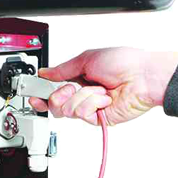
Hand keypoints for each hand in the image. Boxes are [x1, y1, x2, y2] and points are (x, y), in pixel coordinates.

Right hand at [31, 48, 177, 124]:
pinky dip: (93, 102)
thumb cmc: (125, 62)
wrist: (144, 76)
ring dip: (82, 96)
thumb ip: (62, 68)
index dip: (41, 94)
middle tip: (70, 88)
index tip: (33, 94)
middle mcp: (83, 95)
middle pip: (54, 104)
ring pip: (66, 109)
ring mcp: (90, 108)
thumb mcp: (87, 59)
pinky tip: (105, 98)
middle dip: (59, 95)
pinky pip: (82, 114)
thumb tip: (46, 72)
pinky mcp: (97, 119)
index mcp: (79, 78)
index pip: (53, 90)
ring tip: (98, 89)